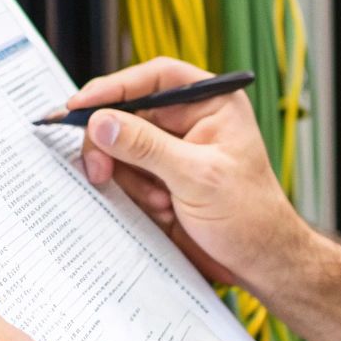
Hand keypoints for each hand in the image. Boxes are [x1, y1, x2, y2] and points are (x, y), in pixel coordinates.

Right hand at [73, 58, 313, 292]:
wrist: (259, 262)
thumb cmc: (250, 216)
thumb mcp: (197, 177)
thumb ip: (146, 147)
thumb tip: (102, 121)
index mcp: (210, 103)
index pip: (155, 78)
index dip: (114, 87)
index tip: (80, 105)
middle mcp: (189, 121)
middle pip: (127, 113)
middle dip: (112, 144)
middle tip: (100, 170)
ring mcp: (172, 151)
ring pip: (120, 148)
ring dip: (129, 178)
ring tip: (160, 202)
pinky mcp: (160, 178)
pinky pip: (126, 175)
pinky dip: (133, 195)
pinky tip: (162, 210)